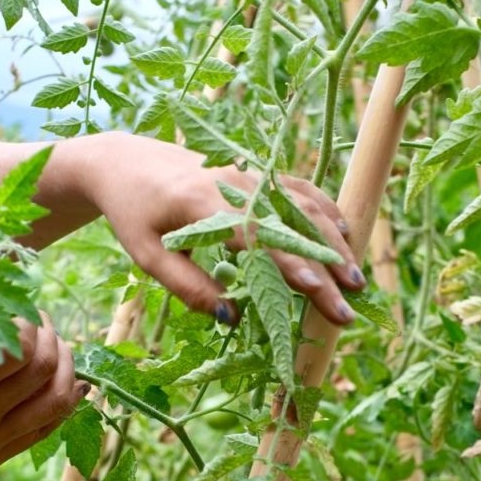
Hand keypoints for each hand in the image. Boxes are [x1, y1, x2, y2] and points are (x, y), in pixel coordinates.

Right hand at [0, 311, 85, 480]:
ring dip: (67, 369)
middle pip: (42, 371)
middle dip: (52, 338)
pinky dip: (66, 404)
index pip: (17, 350)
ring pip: (55, 403)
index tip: (24, 310)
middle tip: (44, 322)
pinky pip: (45, 431)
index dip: (30, 324)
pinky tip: (75, 384)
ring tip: (60, 348)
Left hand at [89, 133, 364, 325]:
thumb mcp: (149, 257)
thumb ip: (189, 287)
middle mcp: (236, 183)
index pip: (258, 237)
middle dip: (326, 265)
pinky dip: (325, 211)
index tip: (319, 292)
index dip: (291, 265)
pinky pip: (299, 189)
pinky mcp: (256, 172)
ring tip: (356, 278)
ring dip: (333, 241)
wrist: (123, 161)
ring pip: (304, 205)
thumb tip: (234, 318)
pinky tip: (344, 236)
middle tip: (350, 304)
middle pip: (292, 224)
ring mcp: (250, 174)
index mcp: (204, 204)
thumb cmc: (133, 213)